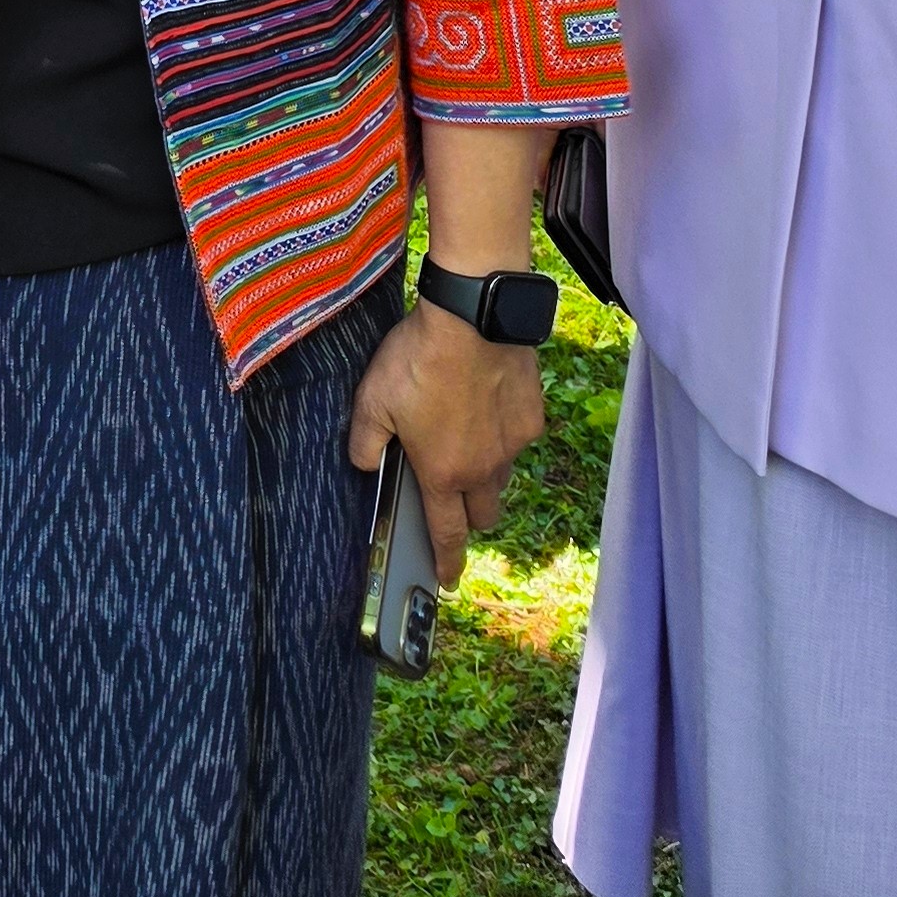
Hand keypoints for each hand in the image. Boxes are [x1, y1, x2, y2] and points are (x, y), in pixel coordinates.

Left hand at [348, 301, 545, 588]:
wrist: (472, 318)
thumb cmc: (418, 361)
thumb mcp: (372, 400)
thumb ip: (365, 440)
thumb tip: (363, 463)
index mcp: (442, 473)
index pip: (447, 533)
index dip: (447, 560)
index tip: (448, 578)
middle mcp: (483, 468)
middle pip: (482, 513)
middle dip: (468, 516)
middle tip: (451, 497)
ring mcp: (513, 444)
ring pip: (501, 476)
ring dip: (484, 474)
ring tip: (464, 440)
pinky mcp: (532, 416)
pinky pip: (516, 438)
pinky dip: (502, 434)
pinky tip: (486, 405)